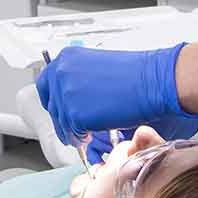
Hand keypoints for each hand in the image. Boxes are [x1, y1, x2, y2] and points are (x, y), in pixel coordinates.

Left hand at [36, 44, 197, 145]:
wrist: (152, 82)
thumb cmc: (134, 75)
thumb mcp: (96, 68)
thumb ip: (78, 79)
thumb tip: (71, 98)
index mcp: (66, 59)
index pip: (46, 83)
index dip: (52, 100)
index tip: (58, 110)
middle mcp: (61, 73)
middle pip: (52, 106)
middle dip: (63, 120)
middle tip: (74, 129)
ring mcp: (66, 94)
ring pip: (61, 122)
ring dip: (72, 131)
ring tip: (86, 134)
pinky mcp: (75, 115)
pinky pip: (72, 133)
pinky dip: (80, 138)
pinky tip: (91, 136)